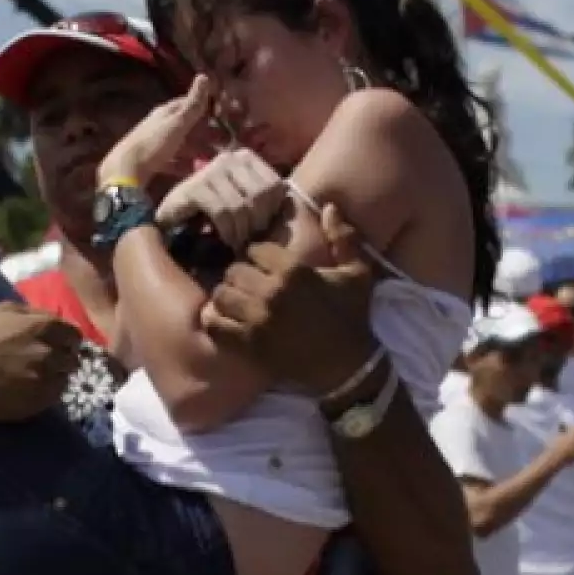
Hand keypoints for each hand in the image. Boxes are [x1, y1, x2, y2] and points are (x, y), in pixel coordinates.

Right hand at [0, 303, 82, 421]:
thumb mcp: (4, 310)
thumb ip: (35, 313)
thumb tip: (57, 321)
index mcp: (43, 327)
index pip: (75, 335)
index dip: (67, 340)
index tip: (58, 345)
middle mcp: (48, 354)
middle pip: (72, 359)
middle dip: (62, 359)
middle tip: (45, 362)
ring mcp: (42, 381)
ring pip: (64, 380)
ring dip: (54, 378)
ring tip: (35, 377)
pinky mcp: (34, 404)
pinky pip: (52, 399)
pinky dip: (45, 394)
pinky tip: (28, 389)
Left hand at [96, 74, 214, 186]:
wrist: (126, 171)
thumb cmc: (153, 143)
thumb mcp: (176, 123)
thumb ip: (192, 104)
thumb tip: (204, 75)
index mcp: (165, 112)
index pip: (186, 103)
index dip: (204, 106)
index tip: (222, 113)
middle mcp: (159, 125)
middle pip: (186, 126)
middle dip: (205, 132)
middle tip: (226, 140)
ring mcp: (155, 144)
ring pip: (181, 144)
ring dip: (198, 150)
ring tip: (214, 158)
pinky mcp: (152, 163)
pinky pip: (173, 162)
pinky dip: (185, 165)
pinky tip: (195, 171)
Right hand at [155, 147, 286, 251]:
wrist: (173, 216)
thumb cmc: (214, 211)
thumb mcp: (244, 200)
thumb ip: (263, 197)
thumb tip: (290, 205)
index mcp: (245, 156)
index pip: (274, 184)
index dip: (272, 211)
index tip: (263, 228)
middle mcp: (228, 157)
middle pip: (259, 194)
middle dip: (257, 222)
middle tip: (250, 239)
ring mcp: (210, 170)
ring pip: (241, 205)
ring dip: (242, 230)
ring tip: (238, 242)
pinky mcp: (194, 187)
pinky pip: (222, 211)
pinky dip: (227, 230)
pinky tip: (226, 239)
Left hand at [201, 204, 380, 395]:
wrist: (348, 367)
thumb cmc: (353, 317)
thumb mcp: (358, 273)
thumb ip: (344, 238)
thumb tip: (329, 207)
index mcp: (294, 270)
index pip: (255, 249)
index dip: (258, 256)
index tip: (264, 266)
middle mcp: (271, 292)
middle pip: (234, 271)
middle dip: (240, 276)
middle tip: (249, 285)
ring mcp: (257, 320)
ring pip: (221, 295)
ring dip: (226, 297)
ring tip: (236, 302)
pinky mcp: (249, 345)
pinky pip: (215, 326)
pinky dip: (216, 322)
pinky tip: (226, 322)